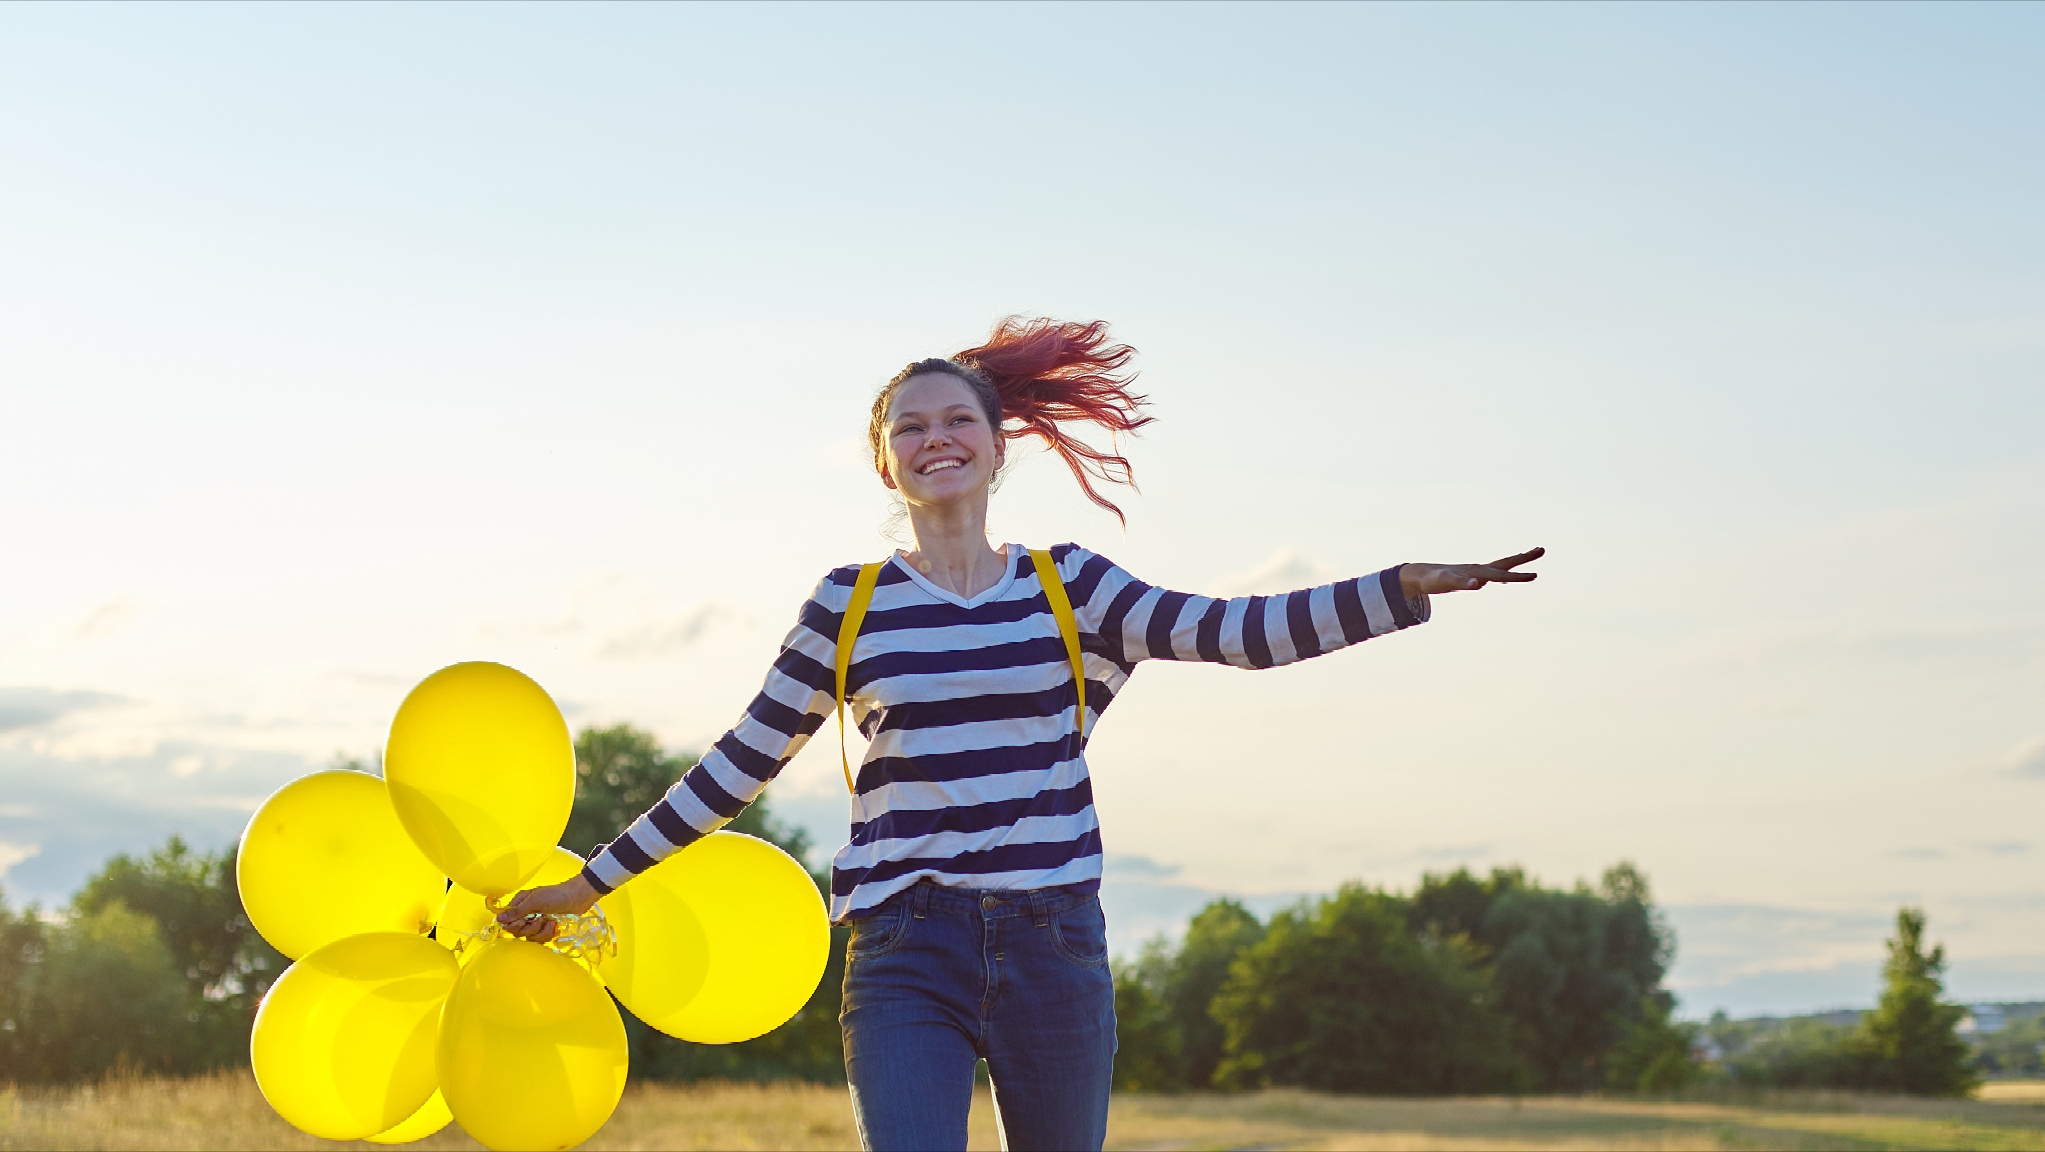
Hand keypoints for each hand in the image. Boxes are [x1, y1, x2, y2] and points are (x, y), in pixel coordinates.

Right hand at [495, 874, 599, 943]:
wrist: (578, 897)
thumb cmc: (556, 895)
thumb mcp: (535, 900)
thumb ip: (517, 911)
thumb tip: (498, 919)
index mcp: (520, 904)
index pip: (507, 921)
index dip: (514, 924)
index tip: (524, 920)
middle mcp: (526, 914)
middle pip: (517, 931)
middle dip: (529, 928)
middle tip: (539, 919)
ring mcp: (536, 922)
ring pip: (529, 937)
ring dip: (540, 931)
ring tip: (549, 921)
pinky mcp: (546, 929)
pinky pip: (541, 939)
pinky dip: (548, 933)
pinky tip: (554, 924)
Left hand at [1399, 547, 1542, 597]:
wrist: (1422, 574)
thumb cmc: (1433, 579)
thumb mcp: (1446, 582)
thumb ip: (1461, 583)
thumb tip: (1477, 584)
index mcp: (1476, 571)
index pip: (1502, 574)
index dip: (1518, 576)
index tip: (1535, 576)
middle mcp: (1479, 569)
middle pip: (1506, 563)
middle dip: (1524, 558)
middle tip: (1542, 549)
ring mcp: (1477, 572)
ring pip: (1501, 567)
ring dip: (1518, 563)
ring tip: (1534, 554)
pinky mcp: (1473, 576)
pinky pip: (1494, 575)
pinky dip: (1505, 574)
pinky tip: (1510, 577)